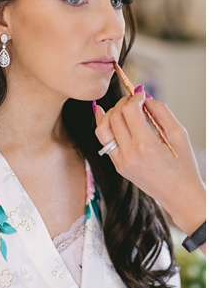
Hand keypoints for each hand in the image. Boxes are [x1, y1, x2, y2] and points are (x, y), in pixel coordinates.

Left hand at [95, 91, 205, 238]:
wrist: (178, 193)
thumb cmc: (184, 164)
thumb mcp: (179, 134)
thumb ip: (161, 112)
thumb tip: (145, 97)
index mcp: (146, 145)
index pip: (129, 111)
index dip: (133, 98)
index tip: (140, 94)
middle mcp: (129, 154)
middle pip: (114, 117)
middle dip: (122, 103)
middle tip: (133, 99)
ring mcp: (120, 161)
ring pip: (102, 130)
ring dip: (109, 114)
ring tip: (122, 108)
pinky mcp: (117, 166)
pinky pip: (104, 142)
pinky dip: (106, 128)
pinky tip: (108, 117)